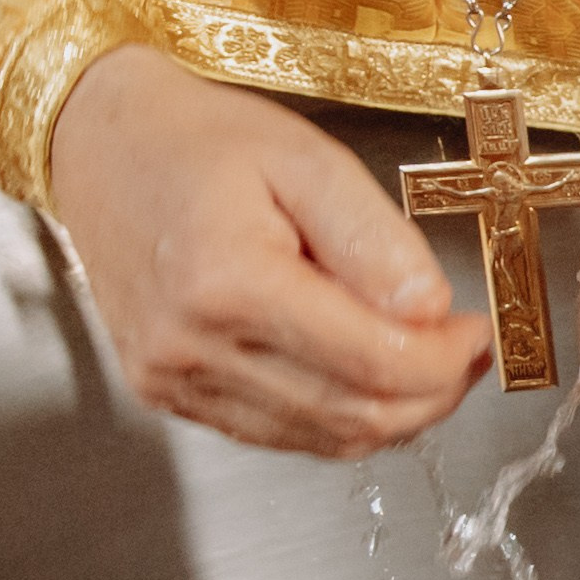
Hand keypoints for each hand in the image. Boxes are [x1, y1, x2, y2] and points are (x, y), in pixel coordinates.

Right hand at [50, 45, 491, 456]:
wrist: (100, 145)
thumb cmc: (200, 141)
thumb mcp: (307, 157)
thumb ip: (374, 238)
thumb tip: (432, 309)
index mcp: (229, 282)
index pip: (373, 363)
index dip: (446, 360)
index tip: (479, 330)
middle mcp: (192, 347)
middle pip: (353, 414)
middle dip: (433, 394)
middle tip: (469, 353)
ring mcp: (174, 379)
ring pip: (321, 438)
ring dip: (394, 414)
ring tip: (430, 362)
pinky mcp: (168, 392)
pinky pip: (278, 433)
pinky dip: (339, 417)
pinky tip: (368, 375)